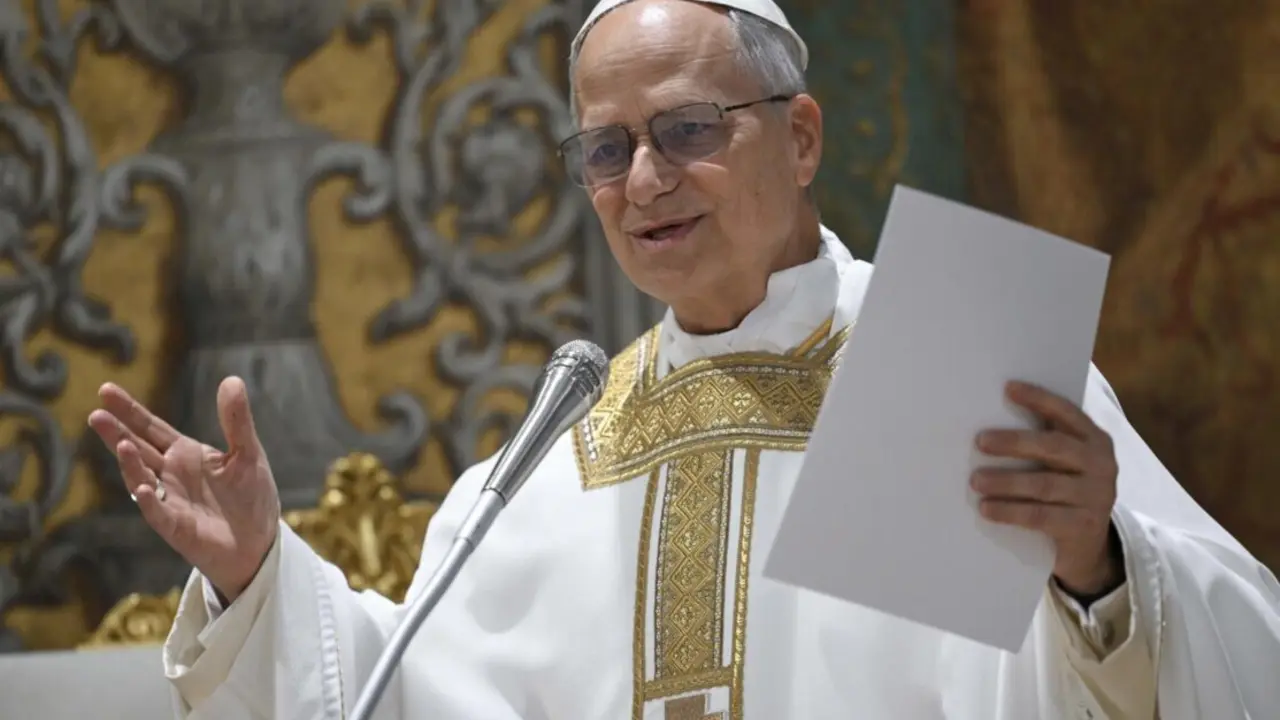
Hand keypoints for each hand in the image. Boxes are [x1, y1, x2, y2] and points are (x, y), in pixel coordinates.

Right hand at [87, 376, 278, 603]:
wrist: (260, 541)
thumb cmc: (251, 496)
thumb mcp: (248, 453)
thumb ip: (237, 420)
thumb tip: (232, 380)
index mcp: (185, 454)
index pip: (151, 428)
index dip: (130, 410)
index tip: (106, 390)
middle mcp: (171, 475)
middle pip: (138, 449)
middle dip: (117, 433)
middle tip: (96, 414)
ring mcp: (170, 501)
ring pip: (142, 479)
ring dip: (131, 464)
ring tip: (122, 444)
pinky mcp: (177, 528)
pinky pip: (159, 514)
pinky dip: (151, 501)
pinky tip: (145, 488)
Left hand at [971, 381, 1121, 595]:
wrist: (1090, 545)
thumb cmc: (1065, 491)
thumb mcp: (1063, 463)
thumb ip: (1043, 440)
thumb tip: (991, 416)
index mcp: (1095, 440)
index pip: (1067, 413)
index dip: (1039, 399)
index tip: (1008, 388)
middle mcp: (1102, 465)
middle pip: (1054, 447)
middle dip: (1014, 442)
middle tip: (979, 441)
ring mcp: (1096, 496)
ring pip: (1044, 484)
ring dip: (1006, 481)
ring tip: (975, 480)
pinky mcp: (1084, 526)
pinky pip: (1041, 516)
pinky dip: (1010, 511)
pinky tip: (986, 508)